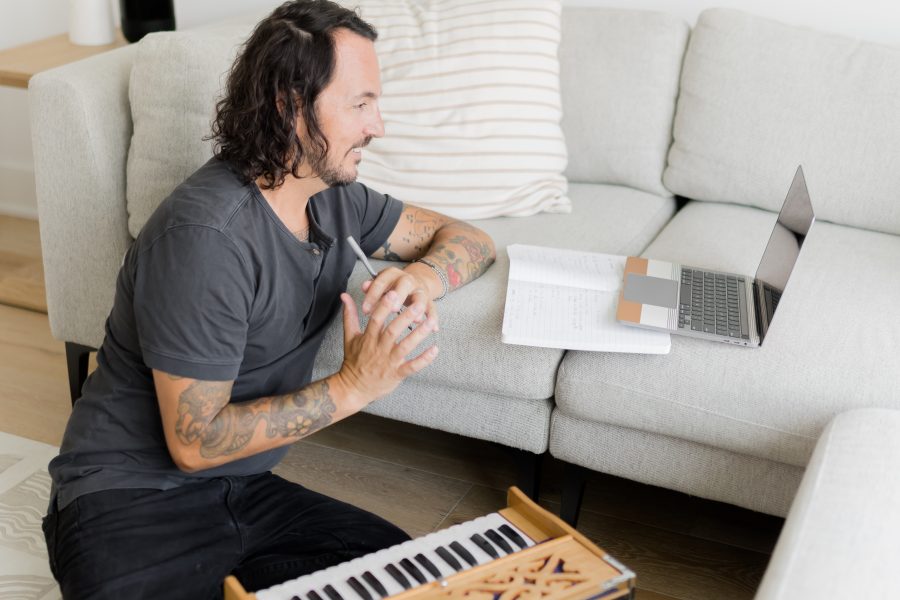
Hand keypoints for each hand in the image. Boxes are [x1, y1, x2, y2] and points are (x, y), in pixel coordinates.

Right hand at [336, 291, 438, 407]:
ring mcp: (389, 362)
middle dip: (406, 317)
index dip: (384, 306)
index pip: (376, 320)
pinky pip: (412, 366)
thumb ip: (349, 315)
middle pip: (393, 331)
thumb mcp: (349, 337)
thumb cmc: (353, 360)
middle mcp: (379, 349)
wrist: (353, 388)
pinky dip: (424, 359)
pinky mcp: (397, 374)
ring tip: (431, 322)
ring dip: (419, 334)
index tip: (393, 293)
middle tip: (418, 304)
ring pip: (405, 347)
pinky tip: (435, 349)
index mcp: (368, 338)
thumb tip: (344, 295)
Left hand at [360, 266, 438, 330]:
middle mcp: (408, 280)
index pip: (381, 281)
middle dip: (399, 296)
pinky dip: (433, 319)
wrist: (413, 283)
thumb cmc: (392, 288)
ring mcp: (420, 290)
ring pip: (421, 297)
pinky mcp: (429, 300)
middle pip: (404, 284)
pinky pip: (433, 309)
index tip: (365, 310)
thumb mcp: (381, 286)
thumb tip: (364, 286)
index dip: (373, 295)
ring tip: (416, 320)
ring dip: (419, 308)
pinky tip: (434, 329)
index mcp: (392, 274)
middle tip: (392, 309)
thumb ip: (372, 287)